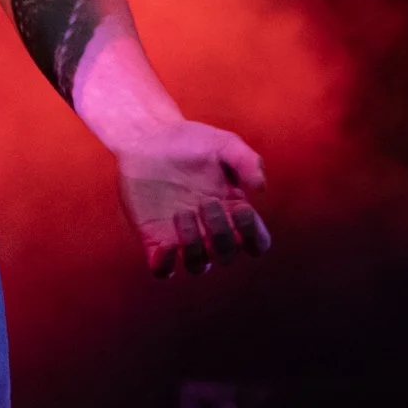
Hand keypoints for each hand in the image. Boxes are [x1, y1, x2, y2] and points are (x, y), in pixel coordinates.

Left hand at [115, 119, 271, 277]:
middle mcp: (210, 230)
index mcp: (232, 211)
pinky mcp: (154, 239)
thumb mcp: (223, 143)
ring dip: (195, 246)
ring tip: (182, 212)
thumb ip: (247, 160)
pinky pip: (163, 270)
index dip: (253, 235)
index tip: (240, 208)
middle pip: (227, 255)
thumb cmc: (190, 141)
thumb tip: (260, 189)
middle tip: (206, 202)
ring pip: (198, 266)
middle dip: (221, 233)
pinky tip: (166, 243)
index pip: (256, 243)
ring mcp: (182, 237)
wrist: (147, 137)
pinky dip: (166, 266)